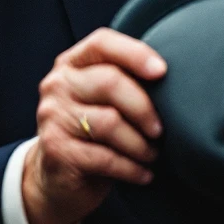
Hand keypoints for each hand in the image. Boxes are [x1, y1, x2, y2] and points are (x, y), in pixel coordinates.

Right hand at [23, 28, 166, 223]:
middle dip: (144, 108)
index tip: (162, 71)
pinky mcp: (56, 151)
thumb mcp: (105, 101)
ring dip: (140, 143)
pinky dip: (132, 168)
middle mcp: (58, 85)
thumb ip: (126, 82)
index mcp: (72, 64)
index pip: (102, 43)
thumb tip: (170, 79)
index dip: (135, 53)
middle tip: (160, 130)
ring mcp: (53, 117)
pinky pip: (105, 157)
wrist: (56, 181)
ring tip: (152, 155)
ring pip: (109, 122)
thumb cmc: (93, 133)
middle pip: (110, 82)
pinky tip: (144, 174)